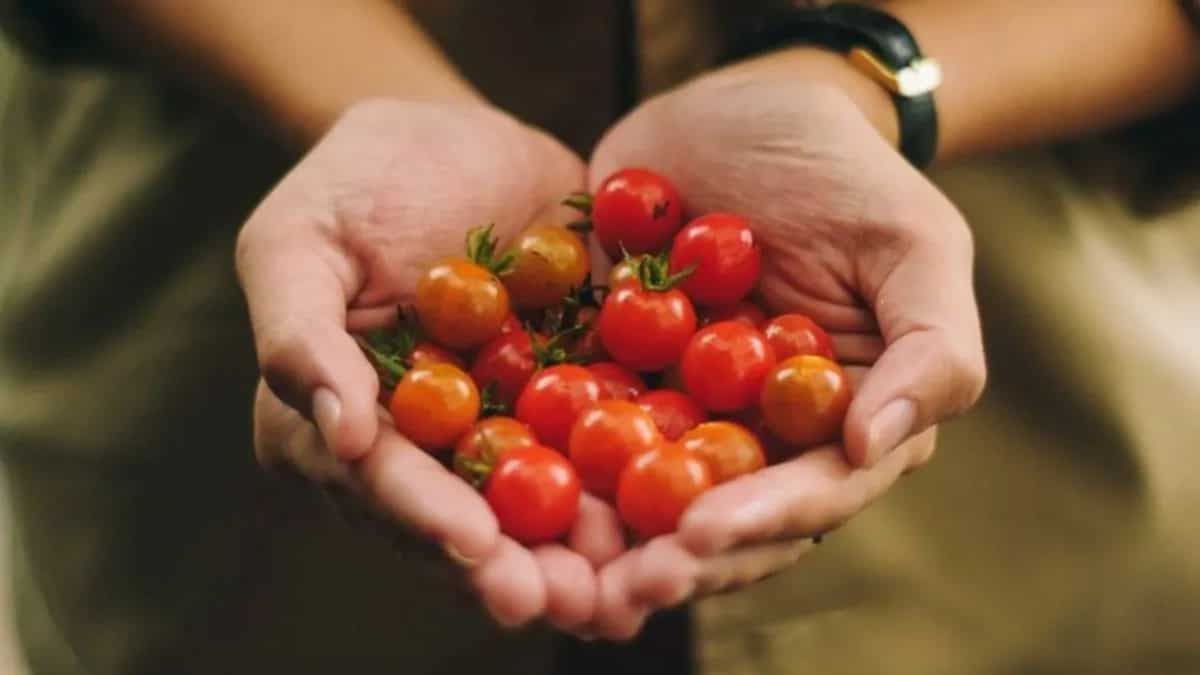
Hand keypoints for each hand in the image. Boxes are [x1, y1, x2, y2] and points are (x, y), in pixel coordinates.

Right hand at [236, 99, 619, 629]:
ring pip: (539, 508)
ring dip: (584, 554)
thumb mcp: (297, 239)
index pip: (381, 483)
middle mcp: (422, 450)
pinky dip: (637, 484)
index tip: (475, 545)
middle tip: (566, 602)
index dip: (426, 518)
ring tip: (631, 584)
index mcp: (342, 426)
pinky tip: (680, 513)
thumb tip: (339, 437)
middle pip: (465, 521)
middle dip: (516, 568)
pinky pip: (602, 450)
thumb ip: (300, 335)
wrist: (458, 137)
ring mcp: (500, 432)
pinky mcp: (567, 403)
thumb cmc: (357, 180)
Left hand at [583, 50, 985, 637]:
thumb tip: (873, 446)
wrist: (740, 109)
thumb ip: (929, 348)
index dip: (758, 523)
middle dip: (670, 558)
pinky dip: (545, 459)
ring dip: (602, 539)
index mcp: (839, 422)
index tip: (699, 536)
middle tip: (617, 587)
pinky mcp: (611, 377)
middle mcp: (759, 435)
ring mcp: (680, 410)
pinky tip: (503, 481)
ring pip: (642, 494)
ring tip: (555, 570)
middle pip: (719, 518)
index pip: (809, 495)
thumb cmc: (843, 171)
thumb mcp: (913, 243)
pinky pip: (575, 428)